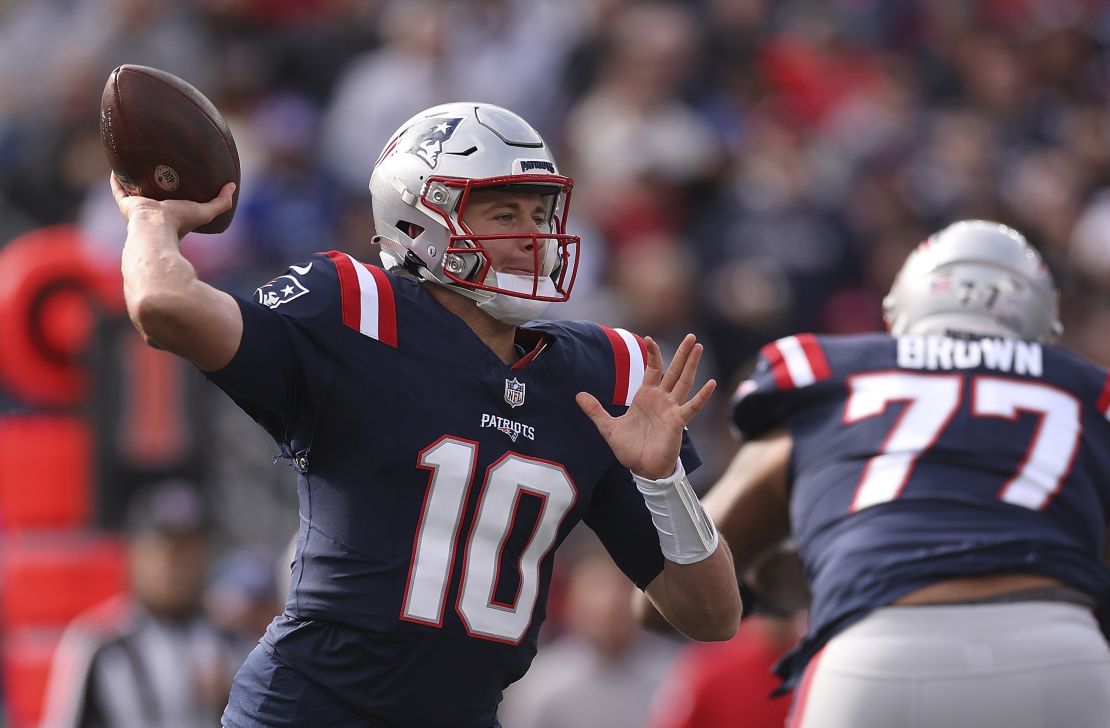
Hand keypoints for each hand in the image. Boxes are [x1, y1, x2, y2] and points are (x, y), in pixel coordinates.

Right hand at [111, 173, 234, 236]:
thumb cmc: (180, 222)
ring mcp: (138, 209)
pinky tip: (117, 164)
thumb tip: (232, 186)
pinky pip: (118, 188)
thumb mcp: (205, 211)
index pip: (173, 204)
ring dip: (134, 179)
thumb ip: (221, 202)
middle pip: (153, 196)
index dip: (176, 193)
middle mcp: (153, 213)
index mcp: (171, 217)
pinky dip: (117, 178)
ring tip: (135, 162)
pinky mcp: (125, 204)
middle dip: (153, 184)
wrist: (155, 227)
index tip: (179, 179)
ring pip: (134, 191)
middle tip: (156, 166)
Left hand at [577, 334, 715, 478]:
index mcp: (646, 396)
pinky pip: (692, 406)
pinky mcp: (678, 421)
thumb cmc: (630, 448)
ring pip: (684, 382)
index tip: (648, 338)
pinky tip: (711, 383)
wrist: (642, 469)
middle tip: (691, 336)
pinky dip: (702, 396)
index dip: (652, 354)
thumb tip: (578, 395)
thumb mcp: (608, 427)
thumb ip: (595, 410)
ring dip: (691, 365)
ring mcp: (671, 409)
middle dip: (682, 354)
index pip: (653, 369)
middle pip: (674, 371)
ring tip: (699, 347)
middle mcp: (661, 399)